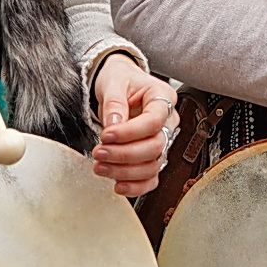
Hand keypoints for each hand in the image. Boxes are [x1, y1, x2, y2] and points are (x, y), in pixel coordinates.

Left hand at [90, 54, 176, 196]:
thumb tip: (113, 124)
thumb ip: (114, 102)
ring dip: (125, 172)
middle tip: (98, 152)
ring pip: (153, 166)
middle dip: (124, 154)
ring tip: (99, 166)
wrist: (119, 84)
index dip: (130, 132)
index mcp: (163, 97)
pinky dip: (135, 186)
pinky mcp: (152, 156)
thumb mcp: (113, 82)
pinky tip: (116, 185)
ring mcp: (162, 141)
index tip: (106, 135)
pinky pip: (151, 178)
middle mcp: (168, 121)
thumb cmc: (120, 79)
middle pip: (155, 147)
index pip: (154, 121)